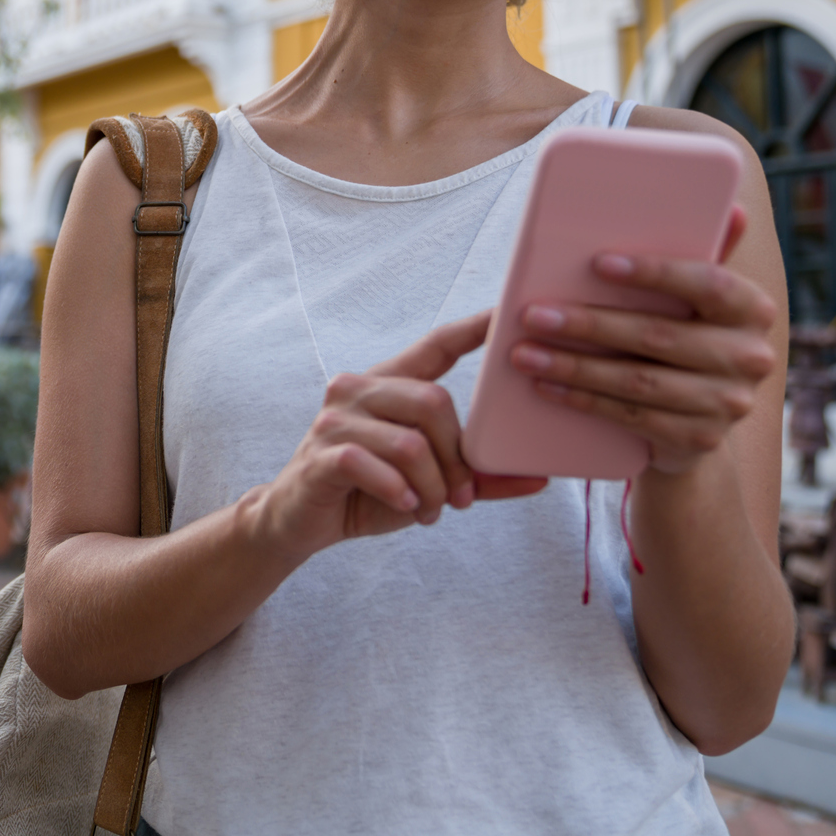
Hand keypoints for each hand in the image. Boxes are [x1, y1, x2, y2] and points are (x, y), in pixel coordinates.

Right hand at [254, 311, 547, 561]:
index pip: (436, 345)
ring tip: (427, 510)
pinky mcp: (322, 452)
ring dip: (430, 487)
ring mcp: (336, 418)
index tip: (506, 314)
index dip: (473, 329)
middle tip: (460, 497)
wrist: (297, 521)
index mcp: (387, 384)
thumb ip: (477, 477)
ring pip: (410, 443)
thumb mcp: (427, 482)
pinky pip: (374, 465)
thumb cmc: (366, 492)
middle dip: (456, 459)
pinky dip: (398, 492)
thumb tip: (538, 478)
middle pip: (433, 402)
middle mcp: (358, 389)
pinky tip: (402, 505)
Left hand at [507, 207, 779, 474]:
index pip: (709, 282)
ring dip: (574, 367)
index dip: (656, 273)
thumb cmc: (685, 335)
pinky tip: (545, 387)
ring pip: (638, 381)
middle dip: (588, 325)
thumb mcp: (695, 297)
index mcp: (752, 309)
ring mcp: (728, 403)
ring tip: (524, 352)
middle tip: (533, 315)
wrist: (697, 418)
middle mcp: (751, 357)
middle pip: (659, 336)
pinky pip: (631, 417)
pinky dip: (583, 400)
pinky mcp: (699, 438)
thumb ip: (705, 253)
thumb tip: (732, 207)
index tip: (598, 263)